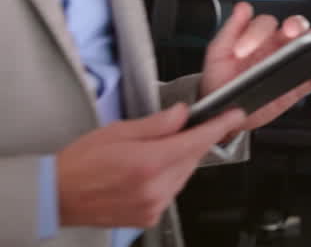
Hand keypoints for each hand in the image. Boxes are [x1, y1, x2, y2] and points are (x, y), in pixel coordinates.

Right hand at [57, 104, 245, 227]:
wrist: (56, 195)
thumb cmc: (81, 161)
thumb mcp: (119, 130)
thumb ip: (157, 123)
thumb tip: (183, 113)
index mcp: (149, 162)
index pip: (198, 141)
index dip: (220, 126)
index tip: (234, 115)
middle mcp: (155, 188)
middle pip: (193, 158)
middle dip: (191, 141)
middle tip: (175, 131)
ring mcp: (153, 205)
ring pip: (185, 175)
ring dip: (179, 160)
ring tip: (152, 153)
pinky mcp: (149, 217)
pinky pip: (172, 191)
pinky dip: (169, 178)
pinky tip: (149, 171)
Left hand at [199, 2, 310, 134]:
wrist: (222, 112)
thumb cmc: (220, 79)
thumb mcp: (218, 53)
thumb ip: (230, 29)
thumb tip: (243, 7)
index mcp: (259, 36)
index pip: (265, 23)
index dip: (255, 33)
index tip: (241, 51)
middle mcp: (278, 46)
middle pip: (296, 26)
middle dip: (295, 25)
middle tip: (290, 31)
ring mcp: (290, 64)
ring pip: (310, 46)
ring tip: (309, 49)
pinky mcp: (298, 85)